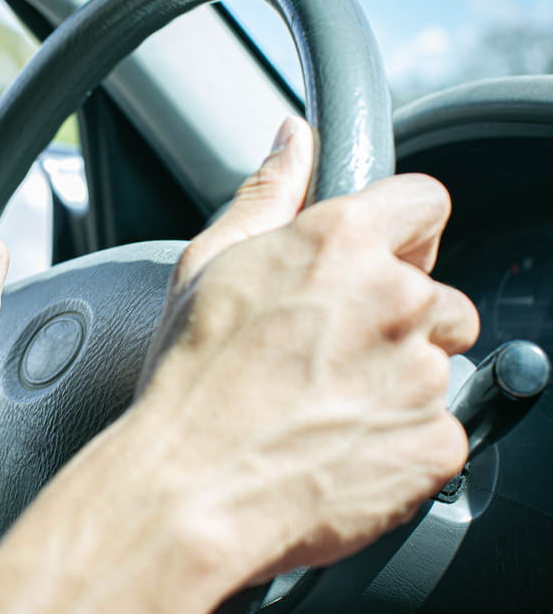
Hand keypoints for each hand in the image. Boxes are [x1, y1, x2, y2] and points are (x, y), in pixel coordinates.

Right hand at [134, 116, 479, 579]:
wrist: (190, 489)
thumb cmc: (189, 380)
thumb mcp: (209, 265)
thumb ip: (268, 192)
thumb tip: (294, 138)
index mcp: (341, 243)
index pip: (425, 201)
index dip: (403, 230)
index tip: (384, 257)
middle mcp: (395, 299)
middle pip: (436, 292)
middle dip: (398, 316)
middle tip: (328, 351)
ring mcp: (422, 373)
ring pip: (436, 363)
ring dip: (397, 378)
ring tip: (324, 405)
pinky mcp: (436, 441)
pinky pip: (438, 428)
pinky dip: (400, 437)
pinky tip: (338, 444)